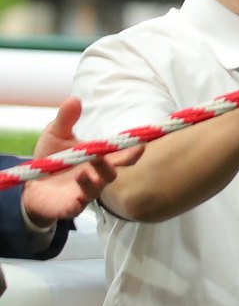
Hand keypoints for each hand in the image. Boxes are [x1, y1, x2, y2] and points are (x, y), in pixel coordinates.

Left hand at [20, 96, 139, 226]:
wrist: (30, 185)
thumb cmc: (51, 158)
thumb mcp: (56, 135)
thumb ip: (66, 119)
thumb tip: (74, 98)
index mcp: (99, 158)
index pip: (122, 156)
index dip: (133, 151)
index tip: (141, 143)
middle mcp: (96, 176)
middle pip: (113, 173)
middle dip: (112, 165)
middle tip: (103, 157)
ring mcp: (84, 192)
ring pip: (97, 188)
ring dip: (93, 180)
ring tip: (81, 172)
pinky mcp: (69, 206)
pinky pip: (78, 206)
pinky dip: (79, 198)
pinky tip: (74, 188)